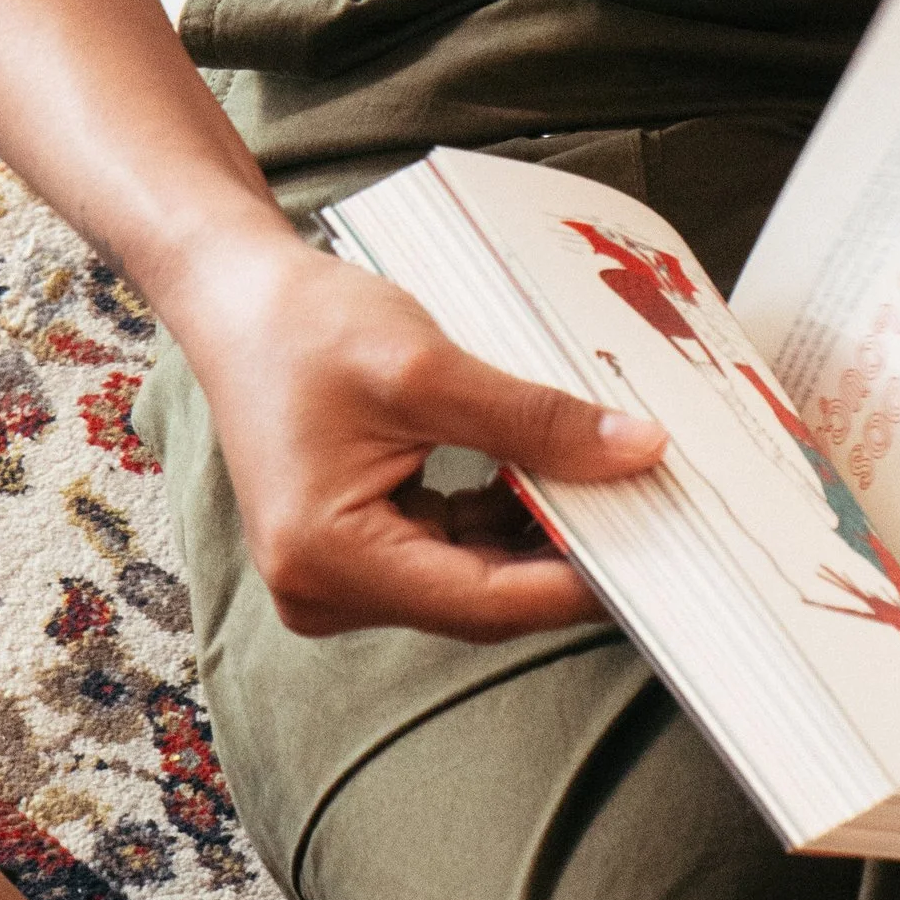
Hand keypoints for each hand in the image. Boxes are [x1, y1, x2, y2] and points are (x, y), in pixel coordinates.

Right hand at [162, 211, 663, 639]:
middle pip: (482, 597)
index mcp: (329, 560)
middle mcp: (325, 590)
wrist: (239, 297)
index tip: (660, 553)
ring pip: (474, 576)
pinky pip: (450, 552)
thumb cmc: (307, 326)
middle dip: (566, 554)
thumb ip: (535, 422)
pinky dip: (502, 518)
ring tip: (612, 484)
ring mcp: (337, 577)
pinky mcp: (355, 551)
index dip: (579, 580)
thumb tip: (638, 452)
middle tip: (654, 512)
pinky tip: (551, 477)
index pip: (486, 601)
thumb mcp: (430, 369)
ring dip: (539, 534)